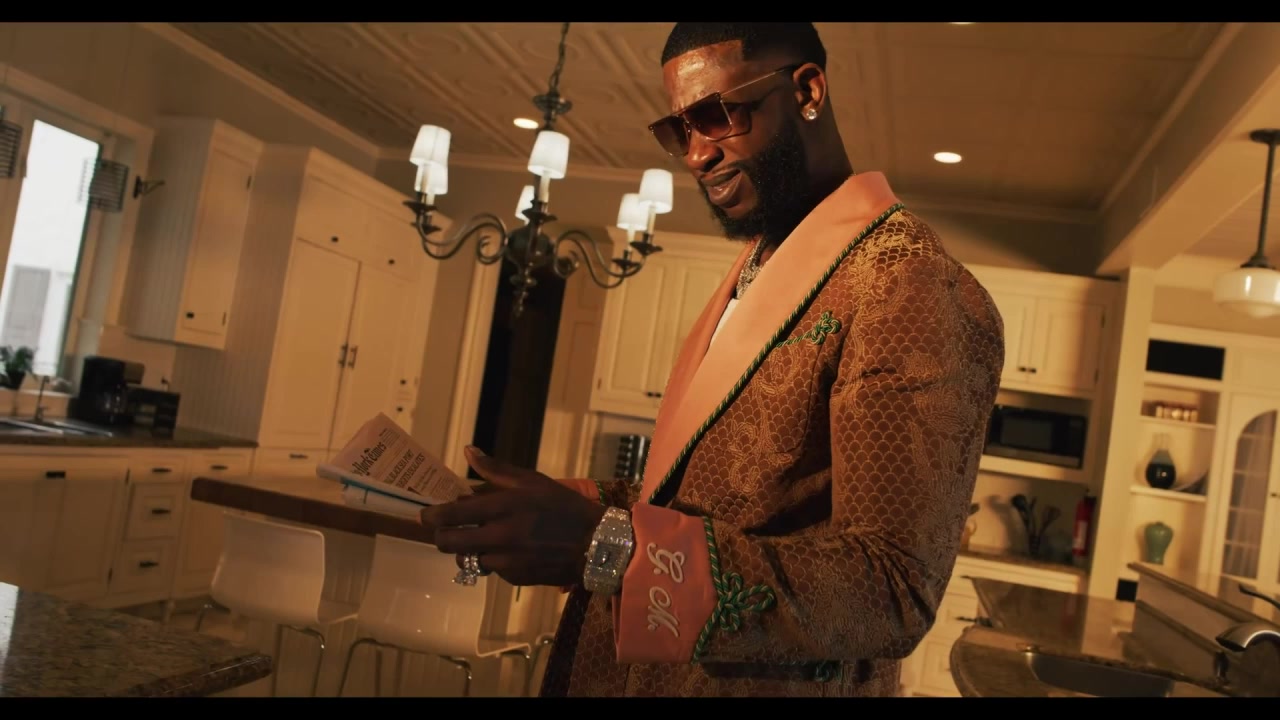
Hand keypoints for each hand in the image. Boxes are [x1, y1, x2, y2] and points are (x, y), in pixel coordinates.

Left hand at [418, 446, 606, 586]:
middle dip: (441, 536)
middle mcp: (501, 536)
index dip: (432, 516)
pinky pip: (491, 570)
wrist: (596, 544)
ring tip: (479, 539)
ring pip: (469, 559)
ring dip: (468, 550)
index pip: (453, 515)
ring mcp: (507, 561)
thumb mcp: (533, 482)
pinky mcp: (514, 578)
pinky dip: (493, 560)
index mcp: (504, 508)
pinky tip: (507, 550)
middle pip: (450, 543)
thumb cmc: (564, 507)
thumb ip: (497, 470)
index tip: (426, 514)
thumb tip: (470, 451)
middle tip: (444, 531)